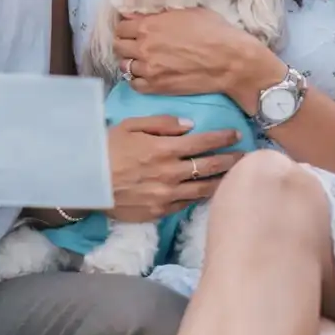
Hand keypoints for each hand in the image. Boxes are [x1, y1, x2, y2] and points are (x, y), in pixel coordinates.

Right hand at [107, 116, 245, 221]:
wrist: (87, 182)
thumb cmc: (107, 148)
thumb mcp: (131, 125)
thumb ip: (162, 123)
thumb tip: (190, 125)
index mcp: (164, 149)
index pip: (202, 142)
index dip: (222, 138)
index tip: (236, 134)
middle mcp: (170, 173)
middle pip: (209, 166)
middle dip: (230, 159)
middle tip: (247, 156)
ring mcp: (166, 195)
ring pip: (203, 189)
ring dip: (222, 181)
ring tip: (237, 177)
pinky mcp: (160, 211)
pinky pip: (187, 204)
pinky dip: (201, 197)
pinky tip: (210, 192)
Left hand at [114, 9, 280, 106]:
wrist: (231, 61)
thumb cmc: (214, 31)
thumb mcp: (186, 12)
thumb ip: (160, 15)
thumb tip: (141, 15)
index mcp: (148, 25)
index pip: (121, 27)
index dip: (127, 28)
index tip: (133, 30)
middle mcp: (143, 47)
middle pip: (118, 46)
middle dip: (125, 44)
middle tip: (136, 45)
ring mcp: (149, 69)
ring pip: (124, 66)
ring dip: (131, 62)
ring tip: (143, 61)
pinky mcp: (157, 87)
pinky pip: (134, 84)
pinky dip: (138, 79)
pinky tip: (148, 75)